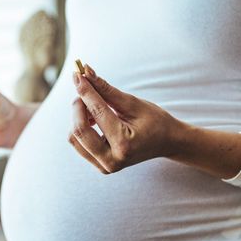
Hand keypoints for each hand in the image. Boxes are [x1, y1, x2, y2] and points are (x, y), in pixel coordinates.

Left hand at [69, 64, 186, 173]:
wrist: (166, 143)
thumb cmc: (154, 121)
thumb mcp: (133, 103)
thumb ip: (106, 90)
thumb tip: (86, 72)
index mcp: (124, 145)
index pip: (97, 113)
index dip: (85, 91)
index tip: (77, 74)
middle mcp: (112, 161)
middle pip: (78, 130)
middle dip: (78, 105)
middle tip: (86, 89)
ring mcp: (105, 167)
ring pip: (74, 137)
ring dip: (78, 117)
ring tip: (94, 107)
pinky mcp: (100, 166)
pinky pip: (79, 144)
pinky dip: (81, 127)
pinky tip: (94, 119)